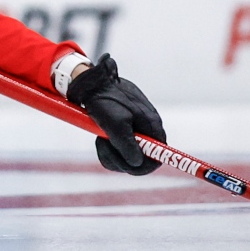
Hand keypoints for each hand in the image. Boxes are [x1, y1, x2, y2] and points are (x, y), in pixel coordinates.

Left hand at [66, 54, 165, 175]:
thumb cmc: (105, 100)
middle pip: (140, 161)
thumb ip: (127, 145)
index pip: (158, 157)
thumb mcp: (115, 123)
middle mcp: (146, 130)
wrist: (91, 84)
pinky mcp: (123, 131)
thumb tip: (137, 163)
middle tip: (105, 145)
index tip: (125, 164)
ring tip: (100, 137)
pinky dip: (106, 148)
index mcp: (151, 127)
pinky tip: (100, 136)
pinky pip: (117, 150)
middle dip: (120, 158)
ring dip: (110, 152)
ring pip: (125, 157)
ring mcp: (135, 131)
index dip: (143, 166)